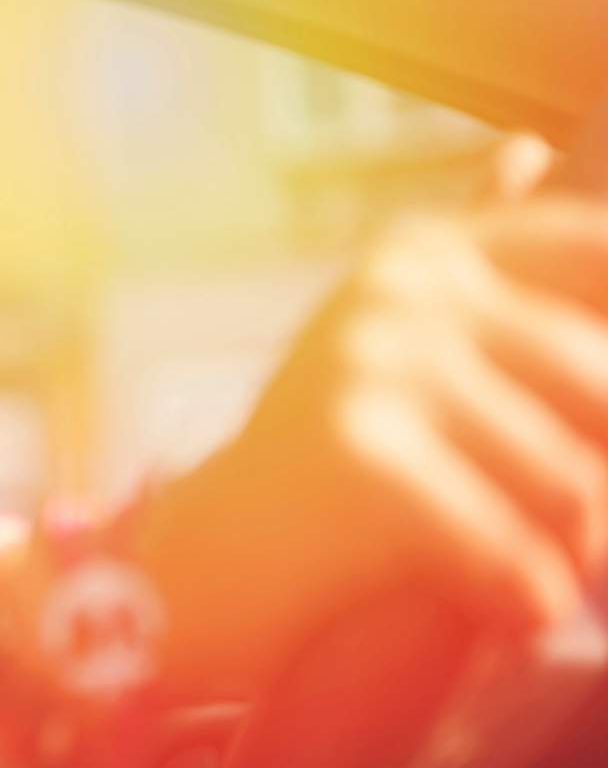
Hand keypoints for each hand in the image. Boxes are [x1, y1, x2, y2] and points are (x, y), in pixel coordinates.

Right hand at [142, 143, 607, 690]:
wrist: (200, 567)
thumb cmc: (335, 476)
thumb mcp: (410, 362)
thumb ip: (497, 305)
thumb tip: (532, 153)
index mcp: (426, 254)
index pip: (600, 253)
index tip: (588, 420)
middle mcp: (400, 287)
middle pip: (602, 384)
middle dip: (604, 485)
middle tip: (590, 539)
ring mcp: (371, 361)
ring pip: (575, 480)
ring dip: (581, 554)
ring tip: (551, 582)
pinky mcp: (356, 450)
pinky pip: (512, 546)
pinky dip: (530, 597)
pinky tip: (518, 614)